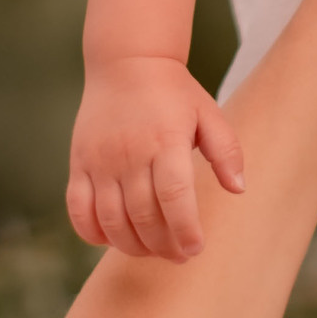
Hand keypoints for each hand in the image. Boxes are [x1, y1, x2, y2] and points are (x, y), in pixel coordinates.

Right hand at [67, 55, 246, 262]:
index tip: (196, 249)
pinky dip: (93, 233)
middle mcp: (129, 153)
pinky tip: (112, 239)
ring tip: (152, 251)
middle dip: (163, 246)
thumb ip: (226, 152)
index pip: (174, 197)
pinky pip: (78, 210)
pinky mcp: (78, 163)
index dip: (185, 230)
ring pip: (111, 220)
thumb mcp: (209, 114)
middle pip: (143, 217)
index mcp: (165, 141)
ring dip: (132, 246)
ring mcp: (100, 160)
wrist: (126, 62)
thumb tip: (238, 189)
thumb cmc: (174, 92)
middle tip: (179, 255)